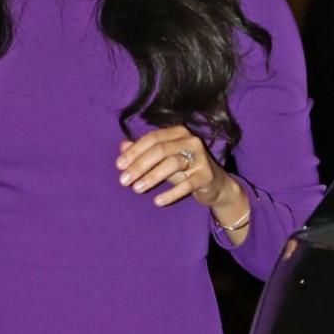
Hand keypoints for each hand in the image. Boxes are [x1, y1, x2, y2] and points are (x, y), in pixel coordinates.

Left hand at [114, 126, 237, 208]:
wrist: (215, 185)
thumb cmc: (185, 169)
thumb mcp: (162, 160)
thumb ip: (143, 152)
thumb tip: (122, 146)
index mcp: (177, 132)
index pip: (152, 138)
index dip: (134, 151)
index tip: (119, 166)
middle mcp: (190, 140)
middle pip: (160, 150)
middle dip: (139, 165)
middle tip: (123, 180)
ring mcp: (200, 157)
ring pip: (172, 164)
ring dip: (152, 177)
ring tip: (136, 189)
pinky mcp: (207, 175)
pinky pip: (187, 184)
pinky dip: (171, 193)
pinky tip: (157, 201)